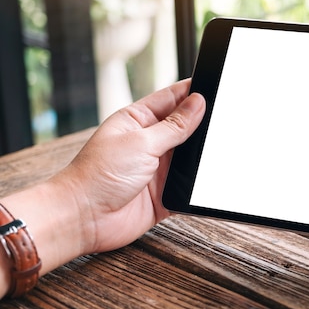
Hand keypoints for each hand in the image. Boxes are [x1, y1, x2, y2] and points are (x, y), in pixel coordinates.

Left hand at [55, 79, 205, 254]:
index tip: (217, 88)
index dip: (194, 92)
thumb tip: (198, 102)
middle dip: (204, 124)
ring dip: (203, 155)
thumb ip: (174, 125)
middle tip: (225, 120)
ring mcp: (159, 167)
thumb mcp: (141, 142)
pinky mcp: (166, 193)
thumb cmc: (97, 176)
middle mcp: (151, 141)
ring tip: (218, 150)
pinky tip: (209, 180)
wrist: (83, 220)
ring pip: (192, 156)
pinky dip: (201, 184)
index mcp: (139, 120)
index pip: (173, 98)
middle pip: (187, 126)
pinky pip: (191, 185)